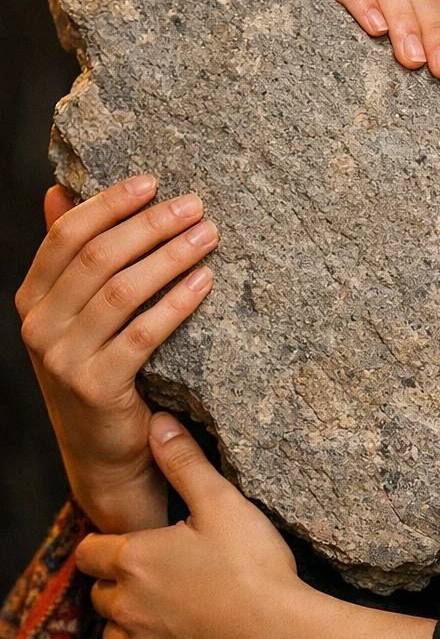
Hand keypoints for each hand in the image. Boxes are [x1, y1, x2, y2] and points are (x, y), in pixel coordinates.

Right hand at [16, 176, 218, 531]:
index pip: (64, 236)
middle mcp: (39, 327)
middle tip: (195, 206)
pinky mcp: (96, 387)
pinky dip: (177, 303)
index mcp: (32, 300)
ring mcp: (63, 359)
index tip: (151, 181)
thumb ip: (70, 259)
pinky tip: (205, 281)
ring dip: (170, 256)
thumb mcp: (76, 317)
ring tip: (208, 235)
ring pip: (122, 290)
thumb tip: (58, 191)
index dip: (108, 204)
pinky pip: (143, 333)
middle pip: (98, 257)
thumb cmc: (101, 373)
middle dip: (150, 225)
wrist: (105, 456)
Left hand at [77, 415, 439, 638]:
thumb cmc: (255, 569)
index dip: (109, 547)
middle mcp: (125, 609)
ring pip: (115, 637)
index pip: (90, 552)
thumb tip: (158, 423)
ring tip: (175, 614)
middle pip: (102, 594)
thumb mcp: (223, 504)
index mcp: (134, 560)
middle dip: (123, 585)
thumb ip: (184, 462)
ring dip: (133, 625)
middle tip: (166, 578)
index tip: (134, 547)